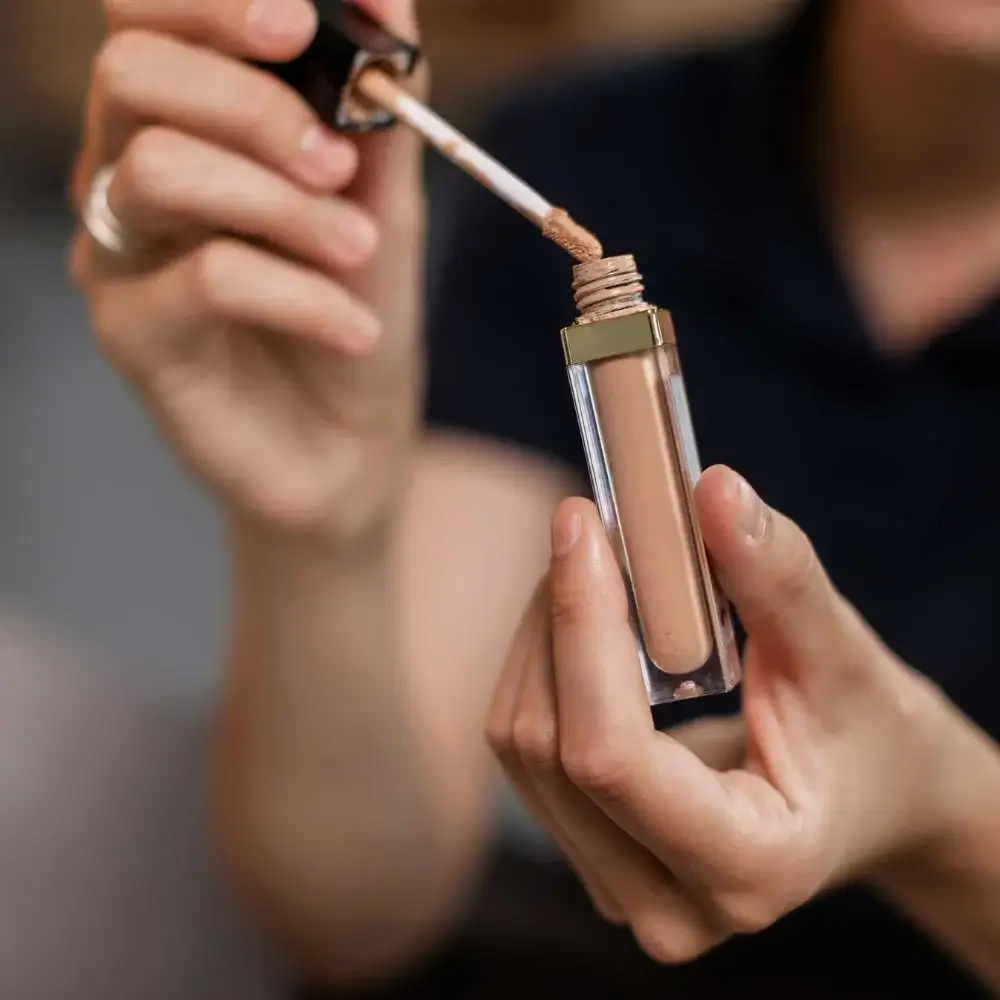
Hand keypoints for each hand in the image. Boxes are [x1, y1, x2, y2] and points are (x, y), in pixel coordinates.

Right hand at [70, 0, 424, 545]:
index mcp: (188, 124)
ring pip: (160, 168)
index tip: (304, 22)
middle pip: (134, 72)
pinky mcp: (133, 333)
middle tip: (339, 161)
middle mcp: (134, 173)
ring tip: (359, 249)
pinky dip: (301, 295)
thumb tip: (388, 0)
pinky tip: (356, 329)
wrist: (351, 444)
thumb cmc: (360, 313)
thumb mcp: (386, 205)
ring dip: (285, 203)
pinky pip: (203, 278)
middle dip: (251, 100)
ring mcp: (123, 254)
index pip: (149, 18)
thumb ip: (380, 111)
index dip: (215, 0)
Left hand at [487, 465, 947, 962]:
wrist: (869, 797)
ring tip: (598, 567)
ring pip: (522, 743)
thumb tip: (713, 489)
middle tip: (592, 524)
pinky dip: (543, 662)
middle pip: (549, 746)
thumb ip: (779, 578)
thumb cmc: (869, 735)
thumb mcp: (845, 655)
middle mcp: (668, 905)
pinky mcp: (591, 851)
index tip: (583, 524)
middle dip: (559, 617)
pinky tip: (586, 619)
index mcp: (748, 868)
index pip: (611, 758)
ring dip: (544, 633)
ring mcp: (619, 888)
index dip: (583, 630)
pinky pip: (525, 746)